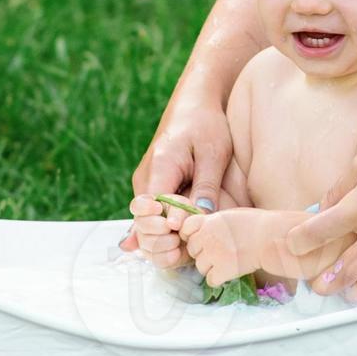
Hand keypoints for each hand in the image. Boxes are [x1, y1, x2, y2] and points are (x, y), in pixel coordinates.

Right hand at [125, 93, 232, 250]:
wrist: (193, 104)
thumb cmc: (207, 124)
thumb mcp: (214, 153)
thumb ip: (206, 186)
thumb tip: (199, 219)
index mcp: (159, 167)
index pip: (152, 210)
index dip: (166, 229)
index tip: (185, 233)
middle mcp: (145, 179)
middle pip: (142, 222)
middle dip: (160, 241)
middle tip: (184, 248)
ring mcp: (145, 185)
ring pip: (145, 223)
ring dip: (161, 241)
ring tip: (183, 250)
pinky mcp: (152, 189)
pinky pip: (150, 217)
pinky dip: (160, 232)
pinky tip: (171, 248)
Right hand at [128, 194, 196, 272]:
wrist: (193, 236)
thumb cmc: (185, 217)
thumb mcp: (184, 207)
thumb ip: (178, 212)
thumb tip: (171, 223)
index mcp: (147, 208)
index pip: (137, 205)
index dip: (146, 207)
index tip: (159, 208)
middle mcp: (142, 225)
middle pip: (142, 225)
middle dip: (161, 226)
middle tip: (173, 227)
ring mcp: (145, 242)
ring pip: (150, 244)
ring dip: (169, 241)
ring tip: (178, 239)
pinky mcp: (153, 257)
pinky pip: (157, 259)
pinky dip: (171, 255)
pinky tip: (177, 250)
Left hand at [181, 208, 267, 288]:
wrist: (272, 237)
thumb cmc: (257, 224)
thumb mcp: (230, 215)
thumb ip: (213, 221)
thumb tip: (202, 229)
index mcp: (209, 221)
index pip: (185, 229)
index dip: (192, 234)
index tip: (203, 237)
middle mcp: (208, 237)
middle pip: (192, 250)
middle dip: (202, 252)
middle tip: (219, 252)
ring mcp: (214, 254)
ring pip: (199, 267)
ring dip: (210, 267)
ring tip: (225, 262)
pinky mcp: (223, 270)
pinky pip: (211, 280)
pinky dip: (218, 278)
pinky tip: (228, 272)